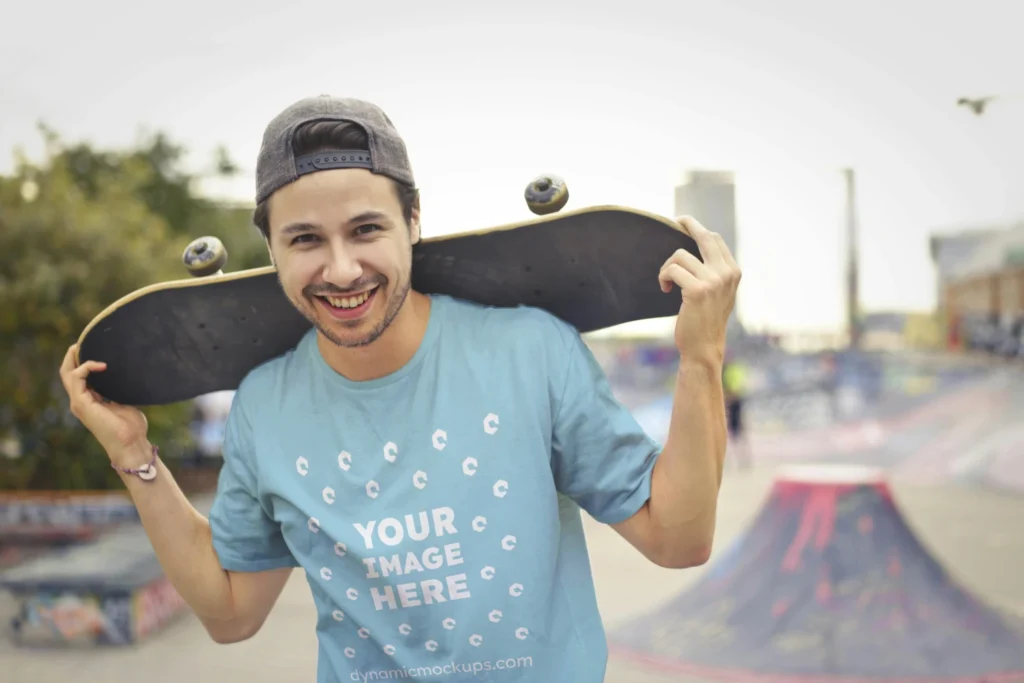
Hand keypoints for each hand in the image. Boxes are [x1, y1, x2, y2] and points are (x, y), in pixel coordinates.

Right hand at [60, 345, 150, 460]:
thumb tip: (126, 376)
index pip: (78, 378)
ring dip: (74, 358)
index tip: (93, 348)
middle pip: (68, 374)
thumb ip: (119, 391)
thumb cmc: (131, 427)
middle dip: (72, 356)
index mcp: (90, 401)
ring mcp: (79, 402)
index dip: (81, 362)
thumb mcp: (125, 402)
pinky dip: (86, 367)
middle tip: (81, 342)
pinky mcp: (81, 403)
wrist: (130, 443)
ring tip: (82, 346)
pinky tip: (101, 365)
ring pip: (67, 374)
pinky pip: (77, 378)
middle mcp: (81, 401)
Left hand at [658, 216, 740, 362]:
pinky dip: (664, 277)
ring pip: (680, 255)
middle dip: (688, 224)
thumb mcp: (719, 293)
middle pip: (704, 236)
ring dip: (667, 267)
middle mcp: (727, 273)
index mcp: (733, 271)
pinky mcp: (697, 290)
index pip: (715, 239)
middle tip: (676, 220)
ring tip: (667, 281)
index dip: (698, 229)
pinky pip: (672, 270)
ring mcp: (713, 280)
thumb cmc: (706, 320)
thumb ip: (716, 272)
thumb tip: (700, 245)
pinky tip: (666, 289)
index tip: (684, 225)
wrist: (703, 347)